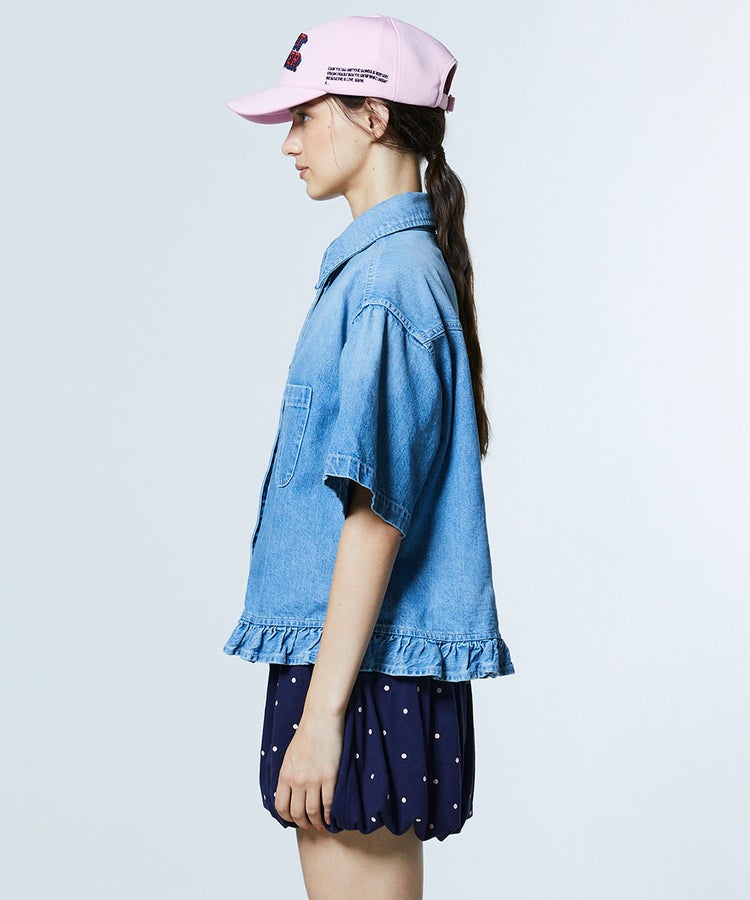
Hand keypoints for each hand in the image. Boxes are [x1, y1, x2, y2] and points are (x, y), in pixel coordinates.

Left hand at [274, 709, 344, 830]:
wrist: (321, 719)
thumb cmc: (307, 734)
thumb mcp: (289, 756)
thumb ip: (289, 775)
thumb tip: (290, 792)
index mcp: (285, 775)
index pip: (281, 807)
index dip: (288, 818)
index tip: (295, 820)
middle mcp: (297, 780)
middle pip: (297, 813)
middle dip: (303, 823)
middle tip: (309, 825)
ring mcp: (314, 780)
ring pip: (312, 812)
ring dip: (317, 822)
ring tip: (321, 824)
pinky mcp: (330, 777)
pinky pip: (329, 803)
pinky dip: (330, 814)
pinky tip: (331, 817)